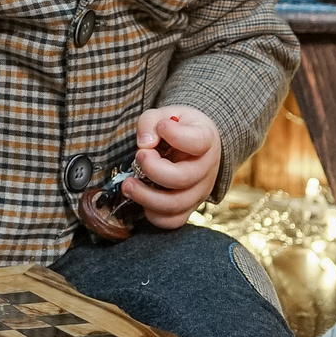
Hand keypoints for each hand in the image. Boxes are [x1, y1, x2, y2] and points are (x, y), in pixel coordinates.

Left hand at [128, 106, 220, 227]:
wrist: (195, 143)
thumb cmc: (178, 128)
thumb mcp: (165, 115)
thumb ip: (151, 122)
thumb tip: (145, 143)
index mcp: (205, 139)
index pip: (197, 141)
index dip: (175, 135)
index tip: (162, 127)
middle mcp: (206, 168)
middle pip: (183, 178)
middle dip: (152, 169)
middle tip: (140, 156)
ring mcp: (200, 190)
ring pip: (176, 205)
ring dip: (145, 196)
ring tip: (128, 184)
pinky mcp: (189, 207)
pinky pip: (172, 221)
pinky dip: (153, 214)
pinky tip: (142, 196)